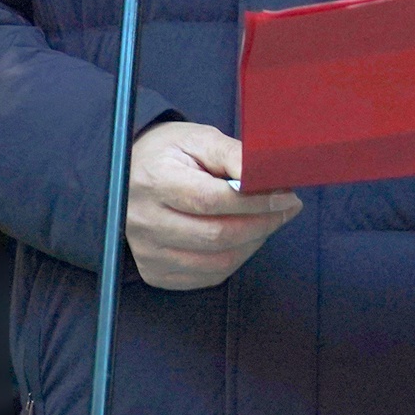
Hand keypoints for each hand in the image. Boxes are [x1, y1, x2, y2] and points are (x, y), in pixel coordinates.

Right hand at [125, 122, 300, 290]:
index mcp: (155, 180)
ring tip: (268, 222)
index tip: (285, 196)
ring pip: (216, 262)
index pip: (211, 200)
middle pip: (217, 236)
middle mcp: (146, 221)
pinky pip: (206, 276)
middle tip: (286, 209)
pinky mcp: (154, 271)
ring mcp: (148, 251)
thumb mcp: (198, 139)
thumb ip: (233, 154)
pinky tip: (244, 239)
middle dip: (262, 224)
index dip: (255, 202)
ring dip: (253, 244)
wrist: (128, 175)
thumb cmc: (168, 154)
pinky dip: (234, 260)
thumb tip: (266, 174)